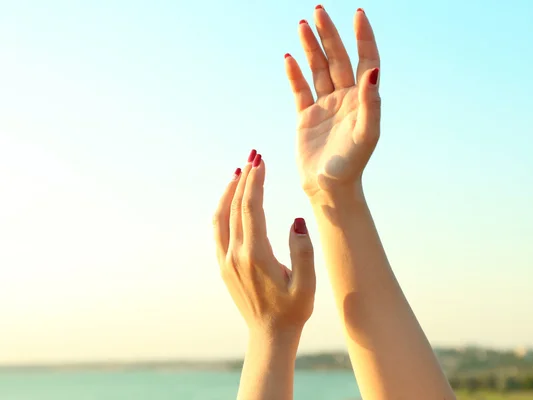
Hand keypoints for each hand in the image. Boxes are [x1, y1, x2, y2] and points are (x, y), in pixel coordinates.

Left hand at [213, 150, 315, 335]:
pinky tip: (231, 200)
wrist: (269, 335)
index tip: (261, 160)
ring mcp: (226, 260)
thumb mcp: (307, 284)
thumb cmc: (293, 310)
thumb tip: (297, 221)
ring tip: (241, 171)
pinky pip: (218, 230)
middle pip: (235, 206)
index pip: (251, 208)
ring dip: (230, 191)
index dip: (255, 181)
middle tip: (254, 155)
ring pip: (221, 216)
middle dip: (244, 178)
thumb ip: (303, 251)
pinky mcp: (224, 265)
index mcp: (256, 255)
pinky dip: (223, 209)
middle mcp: (236, 254)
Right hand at [285, 7, 380, 198]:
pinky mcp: (306, 116)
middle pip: (338, 59)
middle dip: (328, 35)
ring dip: (311, 48)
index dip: (363, 37)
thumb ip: (371, 103)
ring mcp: (325, 106)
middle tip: (318, 11)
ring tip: (302, 25)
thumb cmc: (351, 165)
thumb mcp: (366, 134)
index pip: (365, 61)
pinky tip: (289, 58)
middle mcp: (345, 98)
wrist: (328, 188)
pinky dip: (294, 74)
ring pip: (318, 70)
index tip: (357, 14)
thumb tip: (373, 71)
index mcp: (363, 100)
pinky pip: (300, 90)